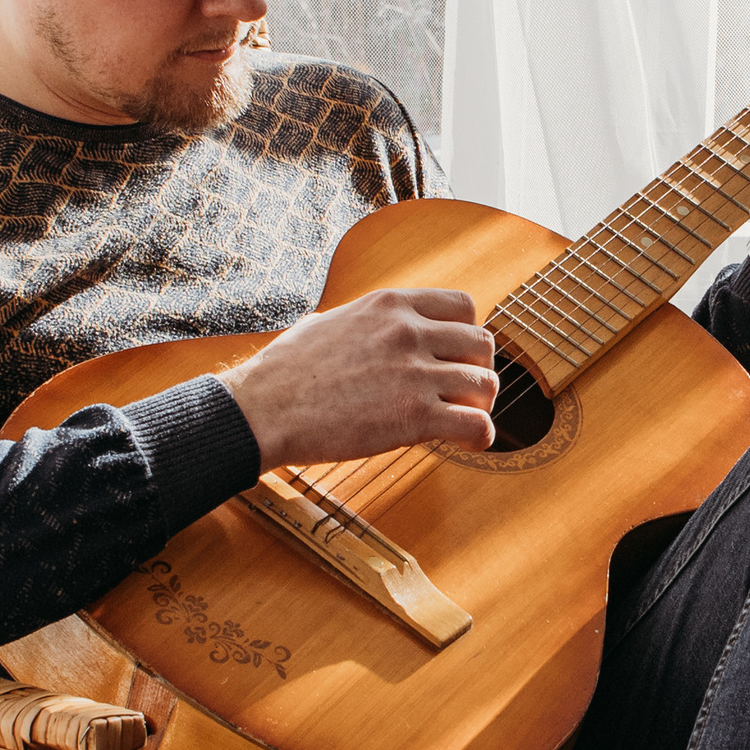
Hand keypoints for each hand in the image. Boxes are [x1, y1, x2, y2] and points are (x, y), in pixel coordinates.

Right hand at [230, 289, 496, 469]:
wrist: (263, 409)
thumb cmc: (285, 371)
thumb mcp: (331, 321)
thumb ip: (368, 322)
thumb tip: (376, 329)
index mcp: (390, 305)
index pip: (464, 305)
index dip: (467, 334)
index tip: (456, 356)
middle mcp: (409, 332)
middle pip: (483, 344)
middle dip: (478, 370)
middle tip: (464, 393)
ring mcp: (414, 373)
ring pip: (486, 384)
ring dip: (480, 405)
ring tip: (463, 420)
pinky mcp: (414, 416)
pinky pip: (477, 424)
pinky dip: (481, 437)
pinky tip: (466, 444)